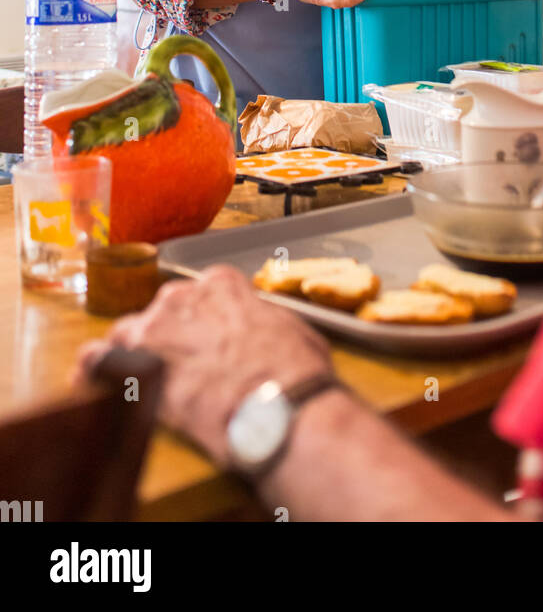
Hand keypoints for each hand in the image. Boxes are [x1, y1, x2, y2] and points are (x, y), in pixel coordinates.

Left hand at [72, 265, 332, 464]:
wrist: (276, 410)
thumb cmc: (294, 373)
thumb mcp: (292, 331)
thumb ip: (263, 323)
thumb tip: (262, 334)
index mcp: (222, 283)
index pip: (201, 294)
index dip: (204, 321)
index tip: (208, 341)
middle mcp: (182, 296)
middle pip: (164, 313)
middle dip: (171, 338)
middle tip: (185, 369)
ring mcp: (153, 329)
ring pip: (128, 334)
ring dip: (135, 355)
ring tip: (147, 384)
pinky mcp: (132, 367)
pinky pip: (97, 360)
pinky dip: (96, 372)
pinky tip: (99, 385)